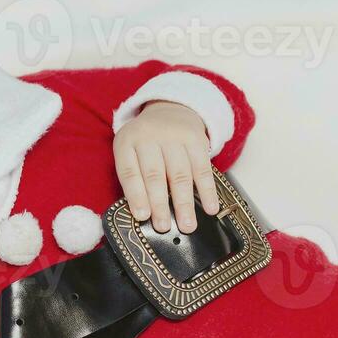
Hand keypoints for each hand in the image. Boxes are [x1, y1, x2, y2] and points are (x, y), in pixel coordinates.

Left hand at [112, 100, 218, 233]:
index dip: (135, 195)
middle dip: (160, 204)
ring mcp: (174, 137)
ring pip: (180, 174)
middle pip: (155, 174)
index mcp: (127, 142)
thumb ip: (134, 178)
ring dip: (184, 203)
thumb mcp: (131, 152)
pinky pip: (203, 168)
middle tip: (163, 227)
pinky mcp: (196, 139)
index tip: (141, 217)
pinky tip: (210, 208)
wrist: (171, 109)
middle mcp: (149, 137)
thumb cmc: (146, 143)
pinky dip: (207, 191)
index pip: (129, 171)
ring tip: (187, 226)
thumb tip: (144, 215)